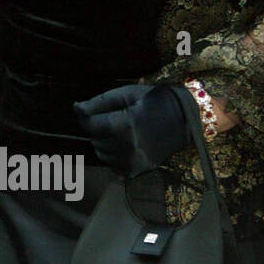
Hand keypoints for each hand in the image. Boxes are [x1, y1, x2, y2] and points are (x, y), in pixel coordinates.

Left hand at [73, 82, 197, 176]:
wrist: (187, 120)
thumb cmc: (155, 101)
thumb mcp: (127, 93)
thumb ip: (100, 102)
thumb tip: (76, 108)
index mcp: (125, 125)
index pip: (89, 125)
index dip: (84, 116)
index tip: (86, 110)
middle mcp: (128, 147)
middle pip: (94, 139)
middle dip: (97, 128)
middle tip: (113, 118)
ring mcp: (134, 161)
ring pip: (101, 153)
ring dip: (104, 141)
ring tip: (120, 130)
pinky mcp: (138, 170)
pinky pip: (112, 164)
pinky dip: (113, 154)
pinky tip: (125, 143)